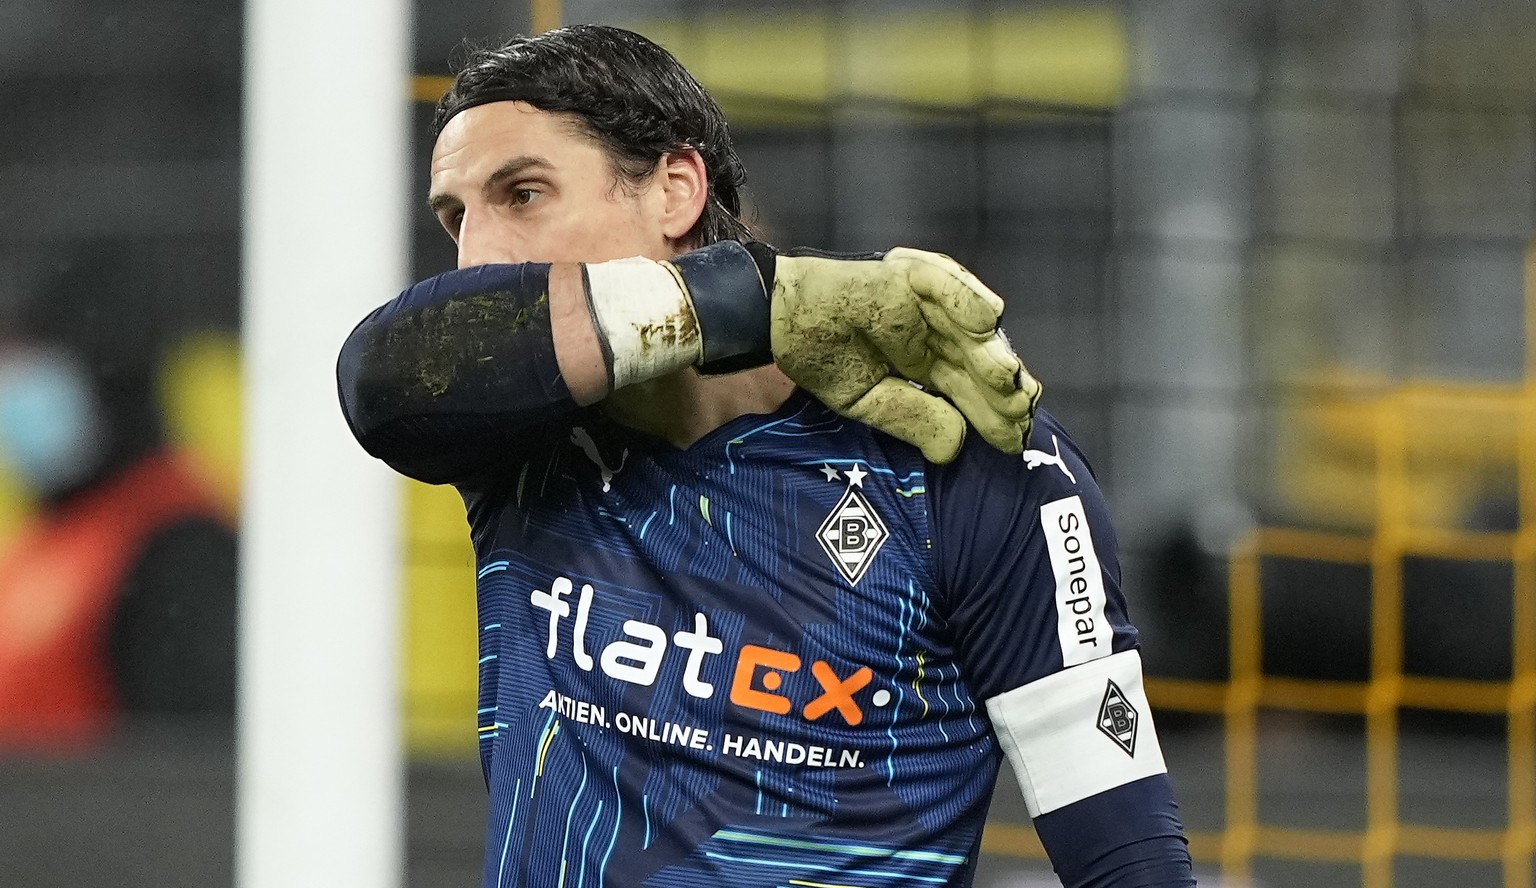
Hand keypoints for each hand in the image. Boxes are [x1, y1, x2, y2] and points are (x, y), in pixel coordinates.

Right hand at [770, 248, 1040, 462]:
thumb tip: (955, 447)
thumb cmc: (821, 357)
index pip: (966, 390)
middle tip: (1021, 412)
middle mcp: (933, 332)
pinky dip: (965, 297)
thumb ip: (911, 420)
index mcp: (926, 363)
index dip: (990, 414)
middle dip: (999, 388)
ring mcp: (923, 303)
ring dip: (989, 350)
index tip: (1013, 441)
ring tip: (1007, 378)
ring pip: (967, 326)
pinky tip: (988, 320)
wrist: (779, 320)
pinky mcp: (905, 275)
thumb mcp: (867, 402)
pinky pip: (941, 283)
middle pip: (976, 360)